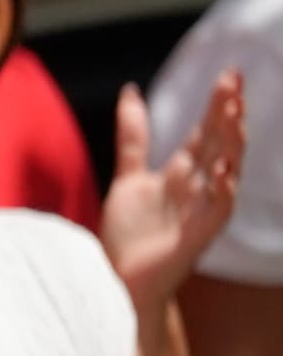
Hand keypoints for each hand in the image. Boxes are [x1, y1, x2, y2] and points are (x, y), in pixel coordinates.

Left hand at [102, 71, 245, 313]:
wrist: (121, 281)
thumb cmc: (130, 235)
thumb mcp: (129, 176)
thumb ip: (134, 136)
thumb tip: (130, 90)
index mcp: (183, 173)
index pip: (206, 132)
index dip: (217, 105)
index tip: (228, 74)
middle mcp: (199, 188)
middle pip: (219, 144)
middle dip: (228, 115)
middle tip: (235, 83)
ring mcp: (202, 210)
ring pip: (227, 171)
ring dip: (232, 145)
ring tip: (235, 117)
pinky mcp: (199, 236)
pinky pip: (218, 210)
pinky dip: (223, 190)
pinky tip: (223, 170)